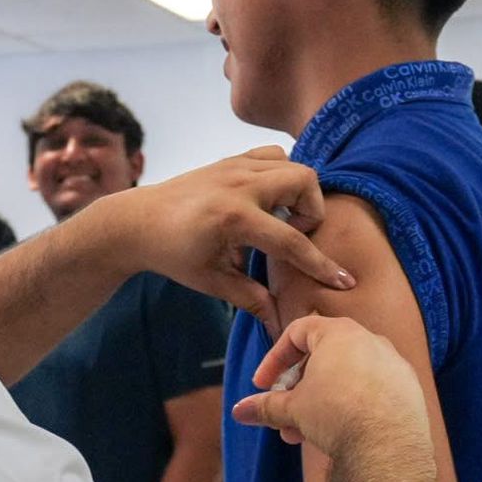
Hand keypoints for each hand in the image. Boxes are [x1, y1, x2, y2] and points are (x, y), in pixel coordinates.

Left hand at [96, 146, 353, 332]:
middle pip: (304, 181)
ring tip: (283, 217)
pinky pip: (272, 156)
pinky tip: (269, 200)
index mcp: (233, 219)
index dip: (321, 265)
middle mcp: (238, 186)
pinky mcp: (230, 160)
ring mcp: (234, 167)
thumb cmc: (172, 254)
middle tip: (297, 233)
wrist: (137, 222)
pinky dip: (281, 174)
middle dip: (313, 209)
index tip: (344, 281)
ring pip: (291, 163)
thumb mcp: (211, 281)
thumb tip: (280, 325)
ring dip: (298, 190)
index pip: (291, 241)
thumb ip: (249, 298)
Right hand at [232, 314, 429, 456]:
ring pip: (347, 376)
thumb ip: (265, 405)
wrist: (388, 448)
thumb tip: (238, 412)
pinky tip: (341, 432)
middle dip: (297, 389)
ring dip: (321, 401)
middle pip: (322, 357)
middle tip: (284, 415)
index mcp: (339, 333)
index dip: (274, 358)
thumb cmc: (336, 415)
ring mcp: (393, 364)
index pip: (297, 332)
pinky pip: (372, 390)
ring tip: (304, 433)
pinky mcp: (409, 389)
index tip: (262, 384)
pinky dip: (351, 405)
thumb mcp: (293, 409)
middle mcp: (370, 340)